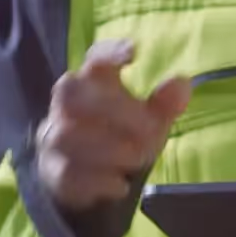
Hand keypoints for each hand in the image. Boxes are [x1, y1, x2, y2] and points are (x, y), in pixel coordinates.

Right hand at [35, 40, 191, 215]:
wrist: (88, 181)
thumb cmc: (122, 137)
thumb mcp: (150, 120)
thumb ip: (165, 104)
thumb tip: (182, 83)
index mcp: (93, 85)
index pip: (94, 60)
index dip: (109, 52)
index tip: (133, 51)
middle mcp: (65, 108)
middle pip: (70, 94)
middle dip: (115, 110)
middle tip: (152, 129)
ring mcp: (53, 140)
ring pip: (65, 136)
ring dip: (109, 148)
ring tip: (138, 159)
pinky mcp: (52, 174)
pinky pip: (65, 174)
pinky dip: (97, 180)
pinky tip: (120, 185)